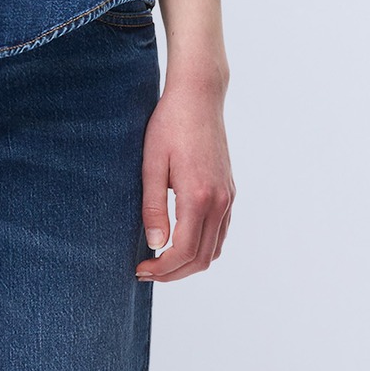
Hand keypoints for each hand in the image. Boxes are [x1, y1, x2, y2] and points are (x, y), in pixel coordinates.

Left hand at [137, 0, 234, 282]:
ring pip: (214, 250)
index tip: (140, 270)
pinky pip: (220, 233)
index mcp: (199, 196)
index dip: (162, 269)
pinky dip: (202, 248)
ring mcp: (228, 197)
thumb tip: (155, 245)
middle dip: (173, 273)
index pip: (184, 251)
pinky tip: (179, 243)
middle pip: (202, 258)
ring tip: (159, 261)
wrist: (199, 97)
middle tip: (145, 271)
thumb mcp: (151, 166)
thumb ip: (153, 208)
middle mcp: (219, 201)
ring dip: (188, 264)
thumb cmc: (169, 126)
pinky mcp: (228, 192)